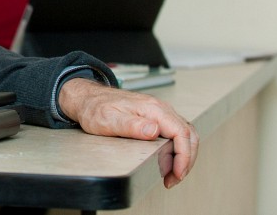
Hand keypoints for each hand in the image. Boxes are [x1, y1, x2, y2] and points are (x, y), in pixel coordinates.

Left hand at [58, 78, 199, 187]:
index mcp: (153, 108)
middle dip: (187, 160)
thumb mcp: (108, 119)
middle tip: (174, 178)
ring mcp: (159, 113)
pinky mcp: (156, 118)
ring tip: (172, 174)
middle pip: (189, 134)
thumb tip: (153, 130)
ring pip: (185, 134)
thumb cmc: (95, 108)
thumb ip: (131, 125)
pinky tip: (169, 162)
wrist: (87, 98)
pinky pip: (176, 134)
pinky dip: (178, 150)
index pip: (182, 132)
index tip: (177, 173)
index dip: (184, 156)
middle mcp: (160, 108)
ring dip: (184, 156)